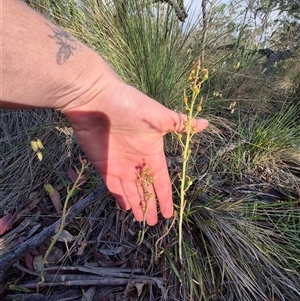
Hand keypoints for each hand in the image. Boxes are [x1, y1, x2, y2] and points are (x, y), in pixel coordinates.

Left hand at [64, 82, 207, 224]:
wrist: (96, 99)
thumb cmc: (130, 107)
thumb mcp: (158, 116)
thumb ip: (179, 124)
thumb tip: (205, 123)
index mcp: (152, 152)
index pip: (161, 180)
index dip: (166, 197)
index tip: (170, 212)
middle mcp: (137, 161)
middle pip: (146, 189)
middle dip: (151, 205)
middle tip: (154, 223)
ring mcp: (120, 164)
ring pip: (131, 190)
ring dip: (137, 205)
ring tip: (142, 221)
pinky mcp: (103, 165)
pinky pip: (113, 186)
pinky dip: (120, 197)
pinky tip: (126, 208)